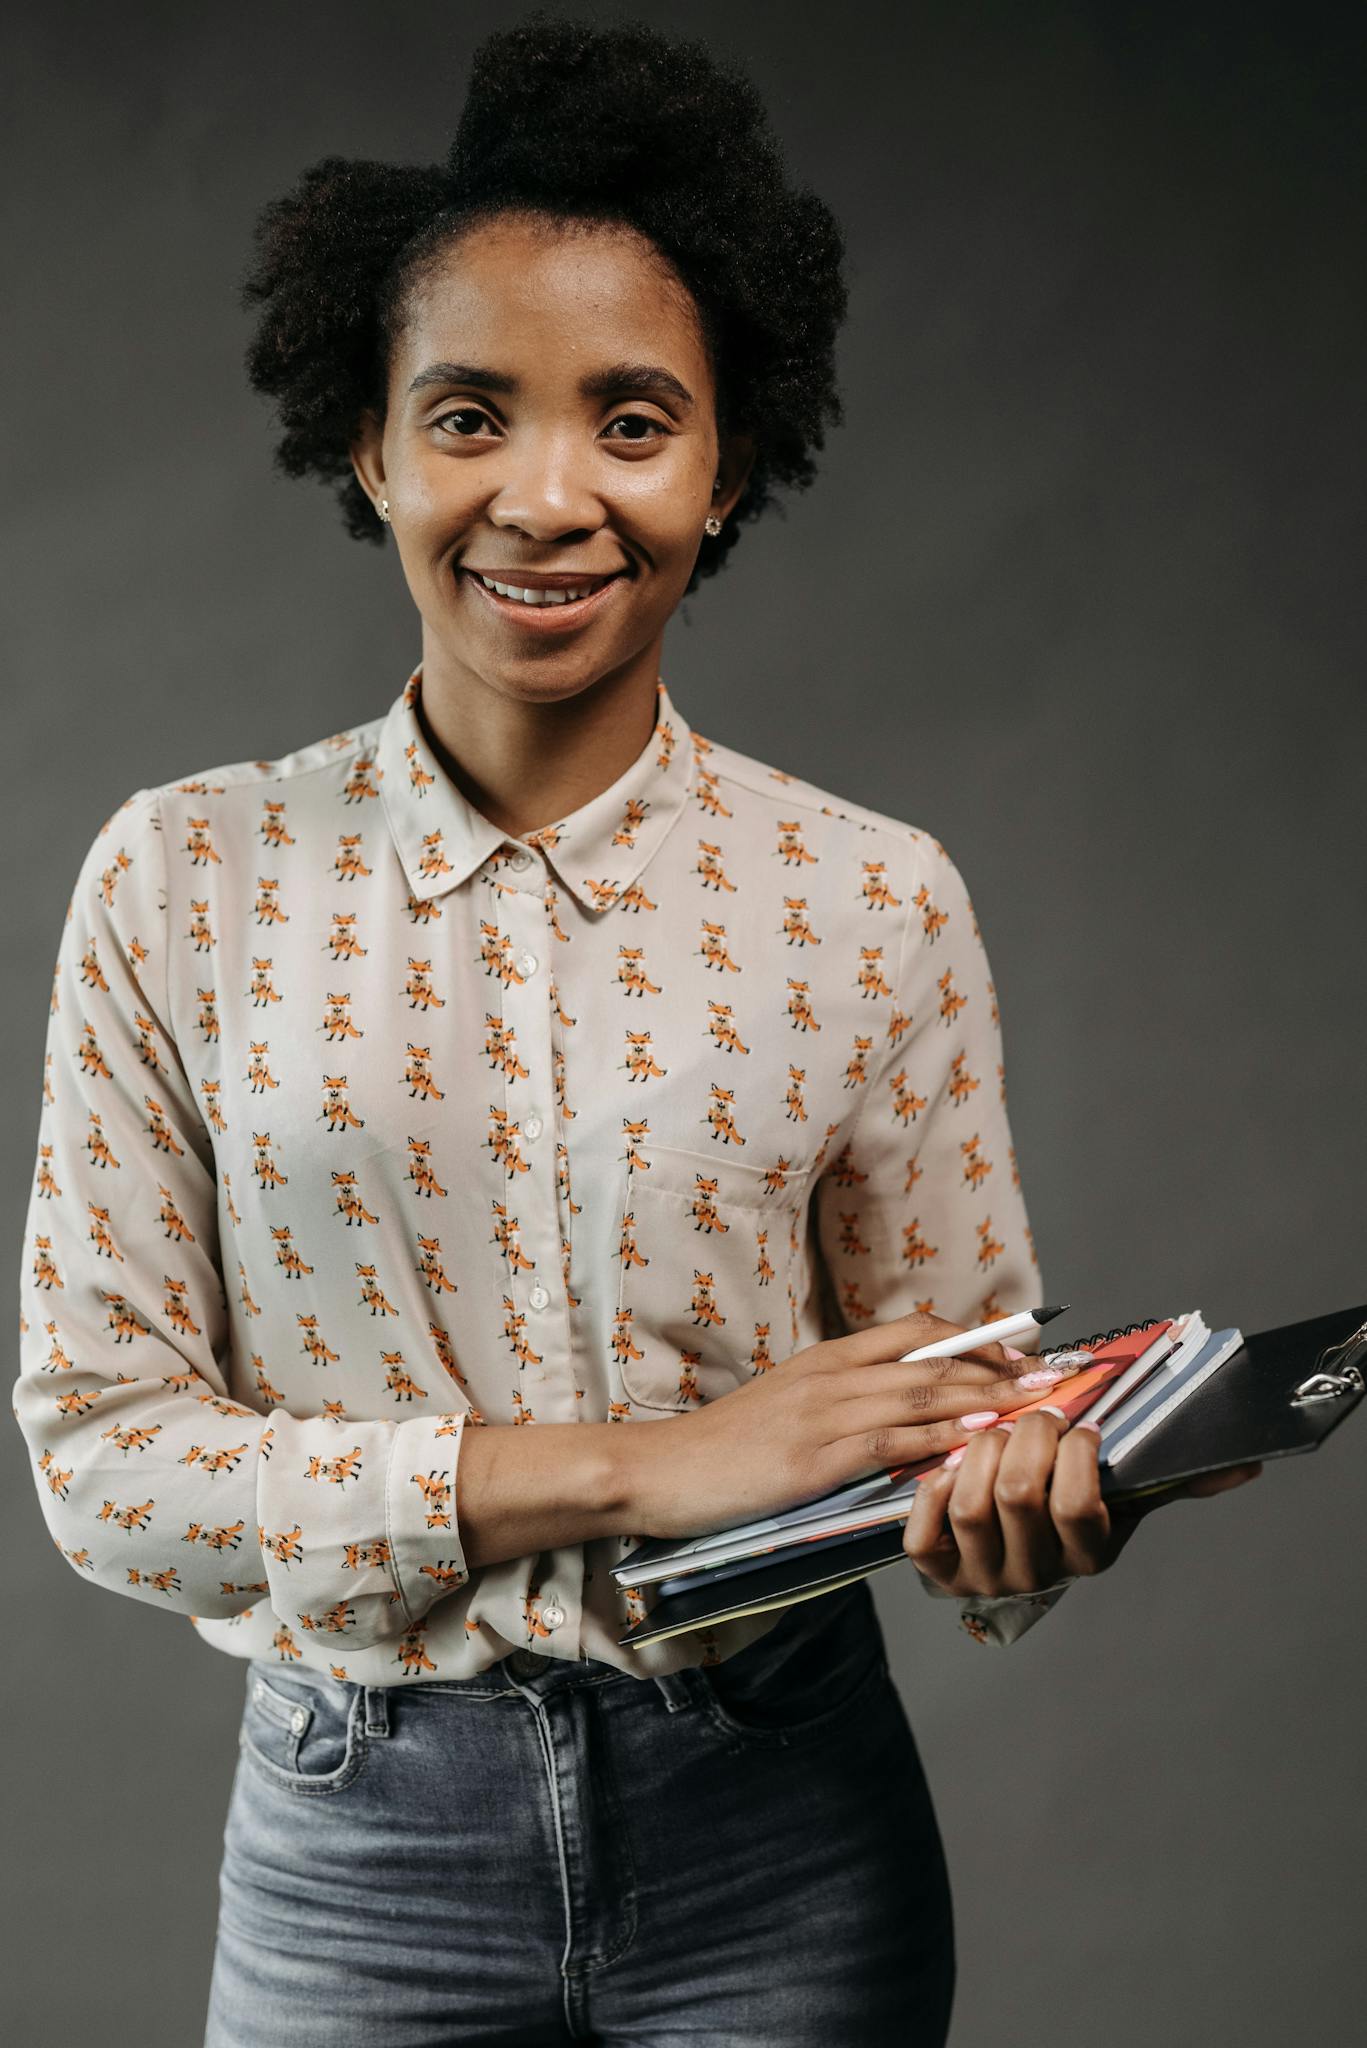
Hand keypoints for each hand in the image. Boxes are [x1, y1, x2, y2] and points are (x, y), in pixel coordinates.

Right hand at [630, 1309, 1056, 1542]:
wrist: (662, 1471)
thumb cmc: (725, 1448)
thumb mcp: (788, 1408)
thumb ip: (842, 1402)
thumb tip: (901, 1411)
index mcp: (827, 1360)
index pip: (915, 1332)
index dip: (973, 1338)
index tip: (1020, 1351)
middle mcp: (832, 1376)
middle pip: (931, 1358)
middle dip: (999, 1367)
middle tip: (1052, 1376)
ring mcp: (824, 1414)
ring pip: (921, 1394)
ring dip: (985, 1398)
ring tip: (1035, 1404)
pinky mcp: (815, 1458)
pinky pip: (890, 1441)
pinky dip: (938, 1437)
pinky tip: (974, 1441)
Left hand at [902, 1410, 1263, 1598]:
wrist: (1010, 1551)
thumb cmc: (1071, 1509)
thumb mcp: (1123, 1496)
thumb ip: (1174, 1476)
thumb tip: (1243, 1464)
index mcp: (1087, 1556)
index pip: (1078, 1507)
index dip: (1075, 1456)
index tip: (1082, 1427)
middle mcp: (1034, 1574)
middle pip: (1019, 1494)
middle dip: (1026, 1437)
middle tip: (1034, 1415)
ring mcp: (982, 1575)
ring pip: (972, 1504)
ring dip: (980, 1452)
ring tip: (994, 1432)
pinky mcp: (936, 1569)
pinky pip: (925, 1529)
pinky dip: (935, 1489)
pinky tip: (952, 1466)